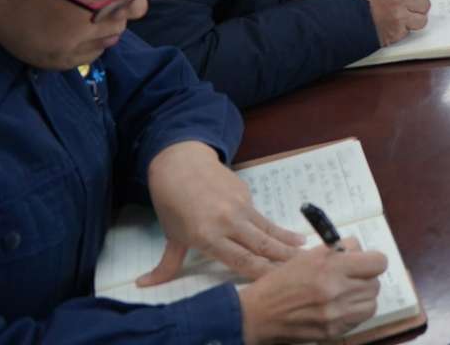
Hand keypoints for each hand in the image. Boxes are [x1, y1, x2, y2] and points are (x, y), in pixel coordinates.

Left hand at [139, 140, 304, 284]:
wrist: (180, 164)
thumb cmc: (172, 203)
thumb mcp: (171, 236)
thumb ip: (167, 264)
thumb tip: (144, 285)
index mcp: (207, 236)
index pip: (240, 260)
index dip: (261, 272)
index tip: (277, 281)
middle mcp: (227, 222)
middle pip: (261, 245)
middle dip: (283, 258)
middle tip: (303, 268)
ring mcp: (239, 206)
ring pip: (267, 230)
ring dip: (287, 241)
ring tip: (305, 250)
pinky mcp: (246, 194)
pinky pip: (262, 217)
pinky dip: (277, 228)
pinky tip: (291, 235)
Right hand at [237, 241, 387, 344]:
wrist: (257, 314)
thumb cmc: (281, 281)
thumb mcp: (309, 256)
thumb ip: (339, 251)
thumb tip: (360, 252)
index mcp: (331, 266)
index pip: (378, 262)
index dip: (372, 261)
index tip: (363, 263)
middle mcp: (336, 290)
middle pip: (375, 283)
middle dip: (366, 279)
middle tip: (351, 279)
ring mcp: (335, 314)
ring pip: (372, 303)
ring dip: (363, 298)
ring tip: (346, 294)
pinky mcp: (332, 332)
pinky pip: (359, 319)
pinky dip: (354, 313)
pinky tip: (339, 308)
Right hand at [352, 0, 432, 44]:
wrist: (344, 18)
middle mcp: (401, 0)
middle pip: (425, 4)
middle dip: (418, 6)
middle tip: (410, 7)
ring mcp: (400, 18)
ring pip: (422, 20)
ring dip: (415, 20)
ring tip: (405, 18)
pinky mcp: (396, 33)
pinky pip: (409, 31)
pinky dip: (403, 30)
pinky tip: (394, 26)